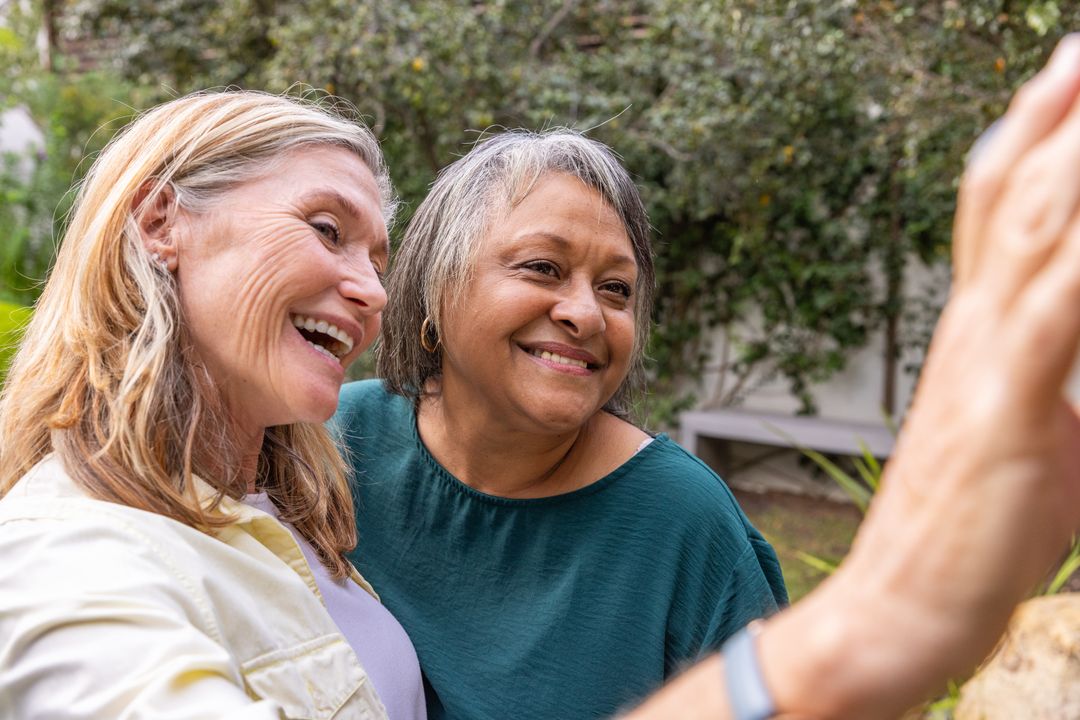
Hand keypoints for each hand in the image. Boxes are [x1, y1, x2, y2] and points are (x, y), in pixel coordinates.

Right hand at [760, 34, 1079, 718]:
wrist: (895, 613)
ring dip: (1072, 150)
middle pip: (1008, 189)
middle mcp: (970, 330)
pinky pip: (1056, 313)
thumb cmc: (966, 537)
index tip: (1070, 71)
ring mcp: (982, 364)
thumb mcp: (1036, 441)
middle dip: (1058, 107)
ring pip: (1029, 226)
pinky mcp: (1004, 412)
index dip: (1037, 129)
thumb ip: (1074, 384)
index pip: (994, 205)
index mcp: (975, 333)